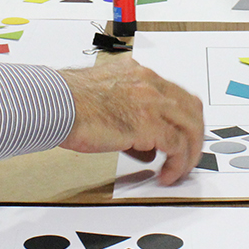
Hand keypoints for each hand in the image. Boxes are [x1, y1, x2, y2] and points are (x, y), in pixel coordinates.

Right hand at [58, 56, 203, 184]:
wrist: (54, 104)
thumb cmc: (67, 102)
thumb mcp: (105, 98)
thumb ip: (130, 115)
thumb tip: (145, 147)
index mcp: (137, 72)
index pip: (175, 93)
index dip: (184, 118)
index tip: (183, 136)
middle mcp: (148, 82)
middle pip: (190, 108)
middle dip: (194, 135)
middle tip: (189, 156)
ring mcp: (150, 101)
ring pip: (190, 127)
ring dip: (190, 152)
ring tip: (181, 170)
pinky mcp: (147, 123)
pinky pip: (176, 146)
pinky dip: (177, 163)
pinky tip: (167, 175)